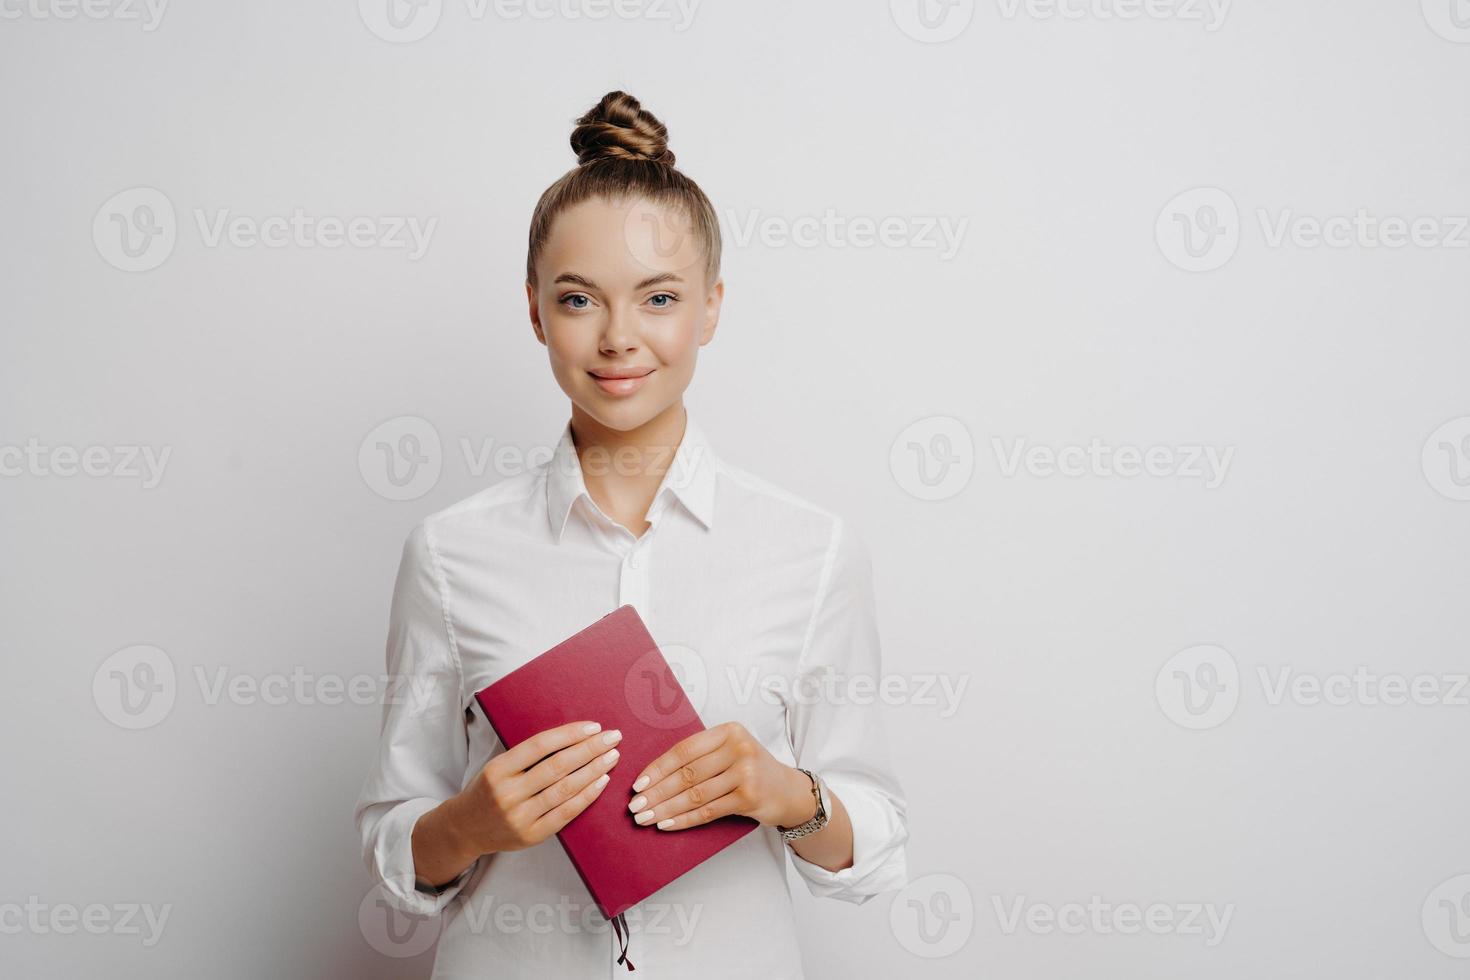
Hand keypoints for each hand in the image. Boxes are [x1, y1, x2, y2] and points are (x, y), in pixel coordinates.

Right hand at [452, 720, 623, 854]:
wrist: (466, 828)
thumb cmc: (489, 789)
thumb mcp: (498, 766)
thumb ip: (528, 756)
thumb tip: (575, 736)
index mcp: (498, 769)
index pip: (540, 745)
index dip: (570, 734)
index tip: (594, 727)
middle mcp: (508, 793)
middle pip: (557, 766)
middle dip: (590, 749)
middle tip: (613, 737)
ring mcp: (520, 817)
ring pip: (565, 789)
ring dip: (594, 770)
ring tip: (612, 757)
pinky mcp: (531, 836)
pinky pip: (566, 813)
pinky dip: (587, 796)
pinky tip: (601, 781)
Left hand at [626, 721, 816, 831]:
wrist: (789, 791)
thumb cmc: (751, 771)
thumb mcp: (731, 752)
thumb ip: (701, 756)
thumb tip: (654, 775)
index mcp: (729, 731)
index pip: (684, 750)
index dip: (658, 768)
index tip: (638, 784)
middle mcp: (739, 748)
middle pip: (687, 774)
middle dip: (657, 792)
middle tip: (635, 806)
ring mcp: (746, 772)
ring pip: (695, 794)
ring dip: (666, 809)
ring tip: (645, 818)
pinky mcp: (749, 797)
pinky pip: (708, 811)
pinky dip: (684, 820)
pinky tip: (667, 824)